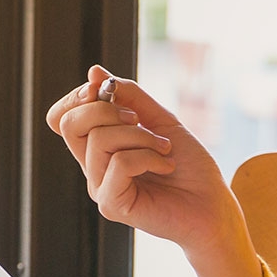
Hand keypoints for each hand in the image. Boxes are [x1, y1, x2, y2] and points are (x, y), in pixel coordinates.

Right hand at [45, 66, 238, 253]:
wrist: (213, 205)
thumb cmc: (189, 166)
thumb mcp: (160, 119)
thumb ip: (129, 96)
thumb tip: (95, 72)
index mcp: (99, 148)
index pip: (63, 118)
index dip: (76, 97)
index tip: (106, 88)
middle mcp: (93, 168)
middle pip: (70, 124)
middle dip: (106, 109)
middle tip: (138, 119)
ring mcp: (100, 188)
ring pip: (99, 139)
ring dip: (140, 135)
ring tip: (164, 149)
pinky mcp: (111, 205)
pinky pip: (119, 163)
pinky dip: (148, 157)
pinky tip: (165, 166)